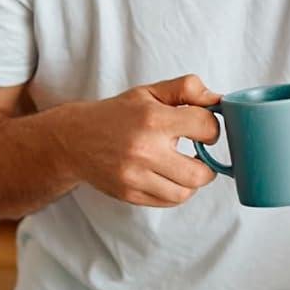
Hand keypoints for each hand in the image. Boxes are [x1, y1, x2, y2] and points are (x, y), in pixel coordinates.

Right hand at [59, 74, 222, 206]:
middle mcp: (144, 150)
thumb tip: (218, 99)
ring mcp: (134, 176)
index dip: (212, 127)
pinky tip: (170, 176)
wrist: (72, 139)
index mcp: (153, 119)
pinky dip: (176, 191)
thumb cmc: (117, 114)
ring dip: (193, 180)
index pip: (206, 127)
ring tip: (185, 166)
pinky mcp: (128, 194)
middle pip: (201, 172)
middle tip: (200, 153)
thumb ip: (187, 88)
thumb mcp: (150, 92)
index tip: (203, 128)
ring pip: (186, 192)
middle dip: (208, 163)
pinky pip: (168, 201)